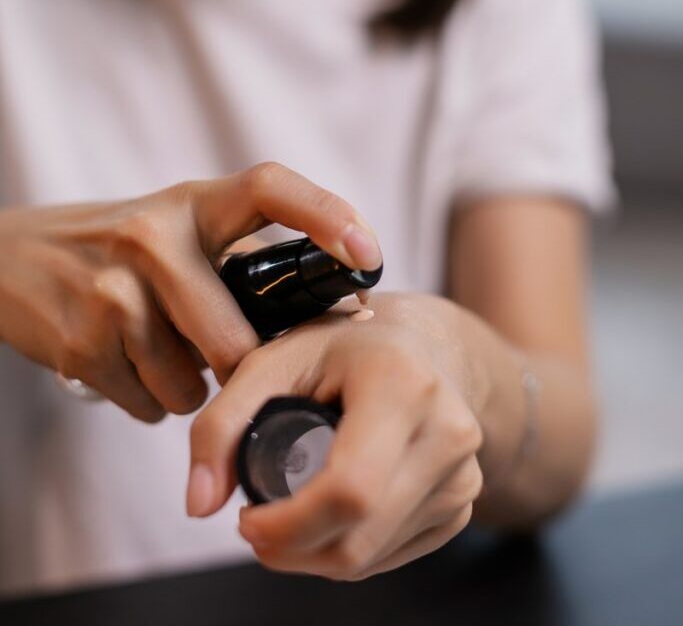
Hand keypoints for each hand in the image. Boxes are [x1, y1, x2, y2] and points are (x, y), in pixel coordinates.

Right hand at [0, 163, 381, 422]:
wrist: (11, 258)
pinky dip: (152, 398)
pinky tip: (128, 361)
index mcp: (193, 202)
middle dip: (245, 371)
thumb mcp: (181, 226)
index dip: (328, 216)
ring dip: (191, 386)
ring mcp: (113, 289)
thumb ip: (244, 259)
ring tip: (160, 347)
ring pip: (193, 386)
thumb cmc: (121, 246)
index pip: (270, 188)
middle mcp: (154, 235)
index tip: (369, 255)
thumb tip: (337, 313)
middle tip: (237, 363)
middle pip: (237, 340)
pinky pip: (151, 405)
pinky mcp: (81, 341)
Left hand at [187, 292, 483, 579]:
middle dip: (292, 549)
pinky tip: (330, 512)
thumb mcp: (273, 360)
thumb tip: (199, 504)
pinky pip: (393, 555)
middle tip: (257, 525)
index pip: (349, 489)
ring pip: (373, 557)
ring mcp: (464, 473)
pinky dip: (349, 548)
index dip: (287, 526)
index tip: (245, 519)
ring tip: (289, 514)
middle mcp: (447, 430)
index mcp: (403, 384)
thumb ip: (221, 424)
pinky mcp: (465, 503)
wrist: (421, 345)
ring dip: (316, 554)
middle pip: (359, 538)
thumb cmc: (341, 347)